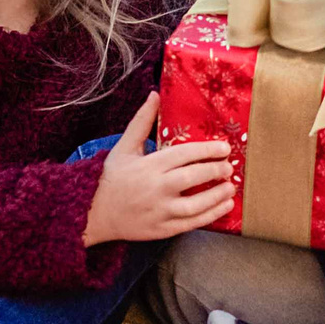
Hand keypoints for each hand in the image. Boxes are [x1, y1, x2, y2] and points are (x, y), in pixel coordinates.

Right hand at [82, 93, 235, 245]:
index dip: (208, 150)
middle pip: (193, 178)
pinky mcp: (162, 229)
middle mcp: (157, 188)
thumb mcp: (124, 146)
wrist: (94, 213)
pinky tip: (224, 207)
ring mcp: (160, 211)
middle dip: (215, 170)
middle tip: (229, 167)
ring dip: (218, 195)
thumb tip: (155, 94)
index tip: (225, 148)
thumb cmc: (111, 177)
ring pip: (196, 204)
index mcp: (149, 165)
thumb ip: (142, 121)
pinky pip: (191, 223)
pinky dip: (211, 215)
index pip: (185, 154)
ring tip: (231, 188)